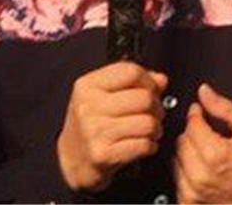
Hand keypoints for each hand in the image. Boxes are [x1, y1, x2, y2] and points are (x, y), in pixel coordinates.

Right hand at [57, 61, 167, 191]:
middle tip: (154, 113)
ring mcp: (95, 130)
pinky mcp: (103, 154)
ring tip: (150, 130)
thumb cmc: (90, 122)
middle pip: (143, 97)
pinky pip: (143, 145)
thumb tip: (160, 79)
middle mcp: (88, 106)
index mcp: (88, 85)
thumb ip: (131, 82)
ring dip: (156, 128)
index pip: (130, 72)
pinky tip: (143, 143)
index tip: (152, 89)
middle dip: (156, 106)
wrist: (71, 158)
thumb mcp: (102, 93)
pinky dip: (150, 145)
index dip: (149, 80)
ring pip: (147, 122)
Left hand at [173, 83, 231, 203]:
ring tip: (208, 153)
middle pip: (182, 140)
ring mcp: (195, 193)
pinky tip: (202, 169)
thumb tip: (205, 92)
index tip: (201, 111)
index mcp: (216, 155)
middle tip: (209, 134)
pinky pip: (177, 179)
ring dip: (188, 152)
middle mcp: (202, 176)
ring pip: (176, 159)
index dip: (197, 113)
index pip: (192, 123)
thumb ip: (224, 108)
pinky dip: (185, 171)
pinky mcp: (191, 203)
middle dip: (193, 132)